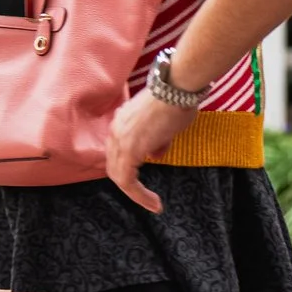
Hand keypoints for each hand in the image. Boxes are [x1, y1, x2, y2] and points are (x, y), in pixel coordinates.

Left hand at [105, 87, 196, 211]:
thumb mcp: (164, 125)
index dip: (128, 169)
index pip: (117, 153)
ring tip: (152, 203)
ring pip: (119, 176)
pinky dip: (138, 195)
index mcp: (121, 122)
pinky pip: (127, 181)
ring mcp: (120, 140)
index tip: (142, 182)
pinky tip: (153, 202)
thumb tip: (155, 154)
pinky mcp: (129, 150)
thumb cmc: (176, 100)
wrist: (177, 88)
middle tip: (146, 197)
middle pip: (114, 166)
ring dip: (135, 193)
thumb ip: (156, 141)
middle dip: (129, 184)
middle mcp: (115, 131)